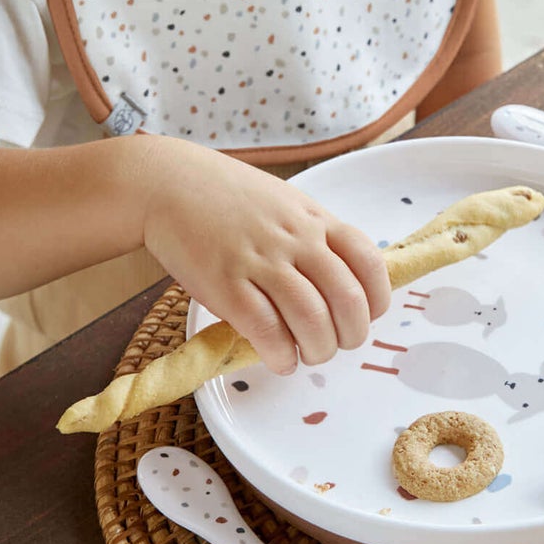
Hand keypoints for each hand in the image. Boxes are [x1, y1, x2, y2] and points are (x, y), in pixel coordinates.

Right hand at [134, 140, 390, 376]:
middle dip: (351, 334)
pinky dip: (281, 354)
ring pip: (312, 320)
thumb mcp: (283, 203)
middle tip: (336, 344)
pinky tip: (279, 359)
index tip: (366, 315)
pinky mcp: (227, 284)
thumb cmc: (225, 197)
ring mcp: (261, 261)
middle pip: (347, 299)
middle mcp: (295, 239)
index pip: (369, 262)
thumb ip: (312, 236)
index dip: (376, 299)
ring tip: (307, 354)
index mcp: (314, 218)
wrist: (166, 184)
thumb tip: (339, 284)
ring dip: (318, 349)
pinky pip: (267, 330)